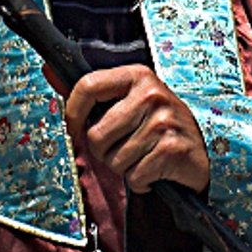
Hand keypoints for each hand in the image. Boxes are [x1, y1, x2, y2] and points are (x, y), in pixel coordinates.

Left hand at [62, 65, 210, 193]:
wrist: (204, 153)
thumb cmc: (158, 127)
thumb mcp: (129, 101)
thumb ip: (91, 91)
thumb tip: (47, 69)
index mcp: (138, 75)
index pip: (87, 86)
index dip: (73, 114)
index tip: (76, 129)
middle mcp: (152, 93)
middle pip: (96, 135)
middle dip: (104, 152)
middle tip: (125, 148)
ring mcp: (164, 121)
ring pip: (114, 160)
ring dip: (125, 168)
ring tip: (144, 157)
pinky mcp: (172, 149)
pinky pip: (134, 176)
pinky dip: (142, 182)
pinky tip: (157, 171)